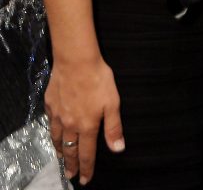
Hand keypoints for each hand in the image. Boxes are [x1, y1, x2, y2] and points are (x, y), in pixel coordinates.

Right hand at [45, 57, 124, 184]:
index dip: (87, 168)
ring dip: (60, 151)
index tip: (85, 180)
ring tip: (62, 158)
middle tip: (70, 175)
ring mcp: (58, 115)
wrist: (75, 60)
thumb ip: (113, 127)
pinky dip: (53, 132)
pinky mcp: (50, 104)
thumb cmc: (97, 79)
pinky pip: (50, 123)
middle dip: (71, 165)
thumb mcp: (112, 103)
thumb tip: (117, 149)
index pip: (86, 153)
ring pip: (57, 139)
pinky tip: (55, 131)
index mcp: (87, 126)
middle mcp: (70, 125)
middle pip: (69, 150)